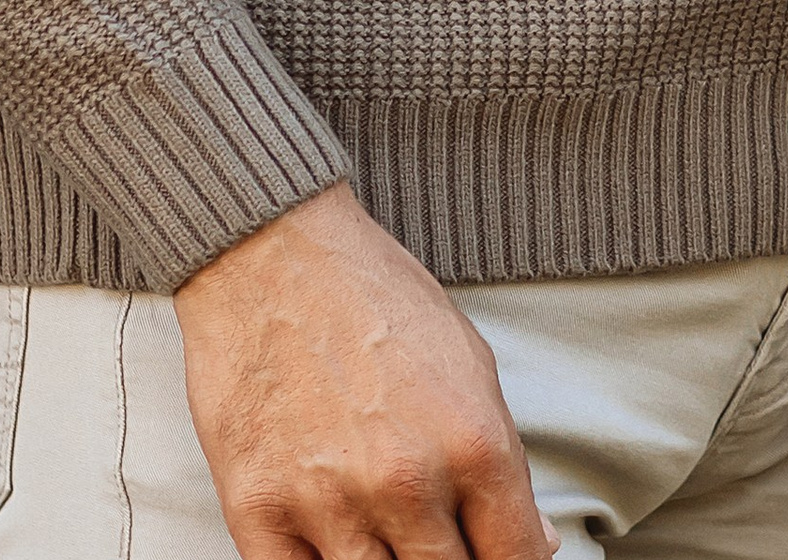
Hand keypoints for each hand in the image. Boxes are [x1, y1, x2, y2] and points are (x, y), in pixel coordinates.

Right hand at [177, 184, 554, 559]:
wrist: (275, 258)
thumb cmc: (374, 299)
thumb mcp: (470, 363)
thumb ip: (502, 460)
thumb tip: (530, 541)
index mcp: (474, 442)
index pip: (514, 557)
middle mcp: (408, 483)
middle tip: (441, 543)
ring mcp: (330, 505)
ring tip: (390, 537)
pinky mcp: (258, 514)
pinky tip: (336, 552)